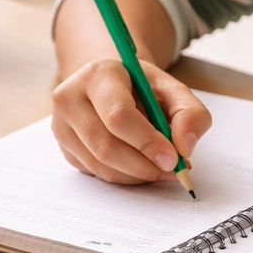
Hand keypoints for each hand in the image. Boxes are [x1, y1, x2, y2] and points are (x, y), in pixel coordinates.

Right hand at [51, 57, 210, 183]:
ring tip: (161, 168)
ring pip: (102, 166)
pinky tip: (142, 166)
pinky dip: (126, 177)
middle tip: (172, 170)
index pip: (118, 116)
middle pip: (106, 147)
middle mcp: (70, 99)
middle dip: (145, 166)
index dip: (147, 142)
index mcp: (97, 75)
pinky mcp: (64, 148)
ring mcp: (62, 126)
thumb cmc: (140, 87)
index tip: (173, 158)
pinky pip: (97, 174)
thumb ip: (190, 113)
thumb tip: (184, 147)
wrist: (108, 85)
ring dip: (138, 175)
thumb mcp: (171, 88)